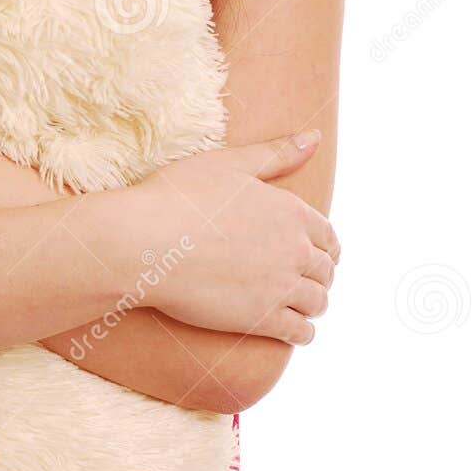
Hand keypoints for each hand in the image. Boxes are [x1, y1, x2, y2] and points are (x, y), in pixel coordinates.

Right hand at [115, 130, 340, 344]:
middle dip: (316, 276)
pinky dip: (301, 333)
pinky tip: (290, 329)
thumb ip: (277, 154)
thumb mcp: (228, 164)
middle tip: (300, 281)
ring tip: (295, 306)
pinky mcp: (262, 319)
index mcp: (292, 211)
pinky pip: (300, 333)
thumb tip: (316, 137)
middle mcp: (295, 250)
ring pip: (318, 303)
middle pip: (325, 271)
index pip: (328, 237)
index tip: (312, 254)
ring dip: (311, 305)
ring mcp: (281, 287)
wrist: (142, 244)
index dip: (323, 247)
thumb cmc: (176, 198)